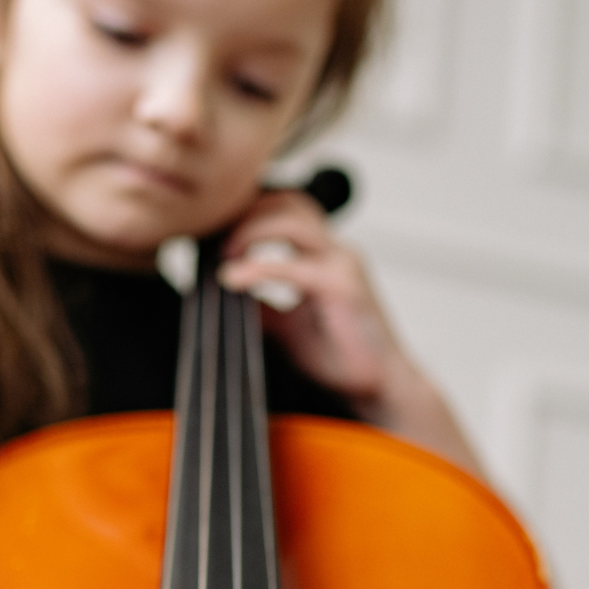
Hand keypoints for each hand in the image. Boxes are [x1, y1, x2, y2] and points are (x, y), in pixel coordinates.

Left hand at [217, 192, 480, 473]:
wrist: (378, 387)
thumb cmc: (338, 358)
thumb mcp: (285, 326)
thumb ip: (259, 305)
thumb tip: (219, 294)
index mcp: (322, 255)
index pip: (283, 209)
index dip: (246, 212)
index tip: (210, 231)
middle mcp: (334, 250)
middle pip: (287, 200)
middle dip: (245, 210)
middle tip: (211, 238)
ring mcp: (342, 263)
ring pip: (292, 218)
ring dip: (249, 230)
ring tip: (222, 255)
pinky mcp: (343, 285)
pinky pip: (294, 265)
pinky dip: (258, 268)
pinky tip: (233, 280)